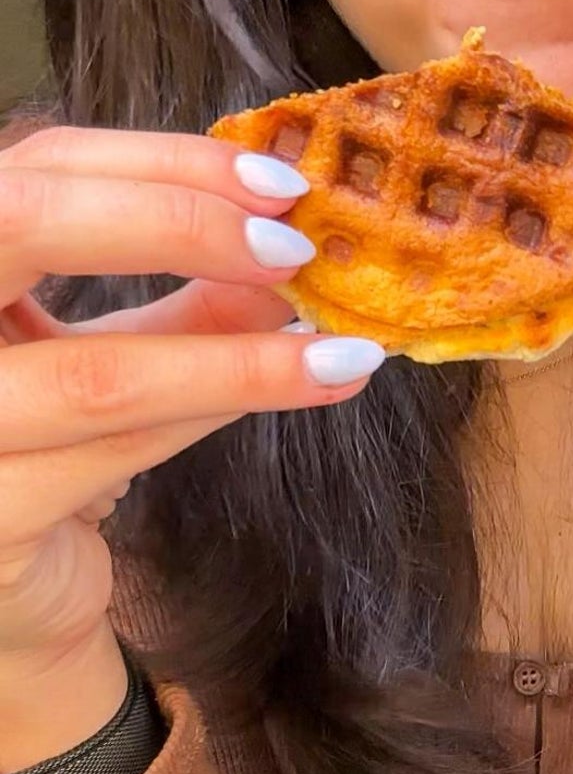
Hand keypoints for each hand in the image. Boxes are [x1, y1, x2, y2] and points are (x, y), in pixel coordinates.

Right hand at [0, 126, 385, 663]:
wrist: (6, 611)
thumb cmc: (44, 456)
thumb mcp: (106, 356)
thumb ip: (184, 299)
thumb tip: (289, 241)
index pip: (36, 170)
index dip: (160, 163)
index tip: (278, 183)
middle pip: (21, 222)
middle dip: (174, 218)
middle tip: (294, 246)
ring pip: (97, 371)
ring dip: (237, 355)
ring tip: (338, 347)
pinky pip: (116, 453)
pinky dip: (215, 410)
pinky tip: (300, 388)